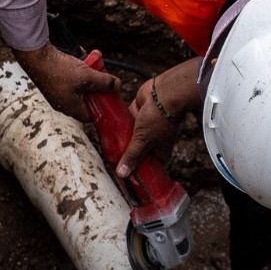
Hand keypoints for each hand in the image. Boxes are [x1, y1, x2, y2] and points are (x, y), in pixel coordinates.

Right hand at [13, 42, 117, 120]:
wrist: (36, 56)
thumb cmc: (60, 71)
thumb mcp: (88, 77)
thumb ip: (105, 82)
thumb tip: (118, 85)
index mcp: (70, 108)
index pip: (90, 117)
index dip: (101, 110)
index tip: (110, 100)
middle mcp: (62, 102)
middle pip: (86, 100)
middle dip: (97, 88)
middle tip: (104, 80)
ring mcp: (57, 91)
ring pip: (79, 86)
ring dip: (89, 75)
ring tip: (95, 64)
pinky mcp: (53, 80)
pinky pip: (71, 77)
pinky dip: (79, 68)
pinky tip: (85, 58)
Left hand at [116, 59, 201, 178]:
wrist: (164, 92)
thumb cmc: (160, 118)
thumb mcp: (143, 141)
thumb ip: (132, 156)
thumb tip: (122, 174)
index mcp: (160, 151)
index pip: (148, 166)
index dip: (138, 171)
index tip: (125, 177)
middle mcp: (154, 140)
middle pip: (137, 152)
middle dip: (126, 155)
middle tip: (111, 162)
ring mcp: (146, 127)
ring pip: (130, 137)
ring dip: (121, 140)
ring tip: (106, 147)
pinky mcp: (138, 114)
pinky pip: (126, 122)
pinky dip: (119, 125)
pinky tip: (107, 129)